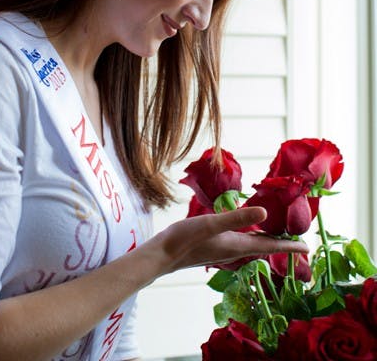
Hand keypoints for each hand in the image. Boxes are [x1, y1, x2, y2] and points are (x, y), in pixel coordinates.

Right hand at [151, 206, 308, 273]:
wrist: (161, 255)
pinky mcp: (213, 246)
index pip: (269, 245)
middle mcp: (234, 250)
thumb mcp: (211, 224)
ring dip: (266, 241)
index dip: (289, 246)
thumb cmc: (185, 239)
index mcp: (237, 245)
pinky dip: (249, 237)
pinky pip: (239, 242)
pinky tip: (244, 231)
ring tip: (277, 234)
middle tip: (297, 240)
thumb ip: (237, 218)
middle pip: (264, 247)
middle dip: (281, 244)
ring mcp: (223, 249)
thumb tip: (265, 214)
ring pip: (251, 246)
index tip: (307, 247)